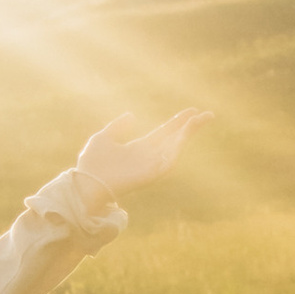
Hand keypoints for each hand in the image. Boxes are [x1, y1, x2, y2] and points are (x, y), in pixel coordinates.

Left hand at [73, 107, 209, 197]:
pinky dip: (177, 148)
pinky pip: (168, 161)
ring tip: (199, 120)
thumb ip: (118, 127)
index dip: (177, 122)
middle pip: (174, 139)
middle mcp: (148, 157)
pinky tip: (184, 136)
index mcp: (139, 149)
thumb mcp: (104, 137)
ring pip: (175, 149)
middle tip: (207, 114)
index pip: (163, 133)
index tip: (191, 111)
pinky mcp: (151, 175)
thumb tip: (132, 115)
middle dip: (190, 127)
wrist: (86, 182)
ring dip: (188, 135)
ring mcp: (151, 166)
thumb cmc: (92, 163)